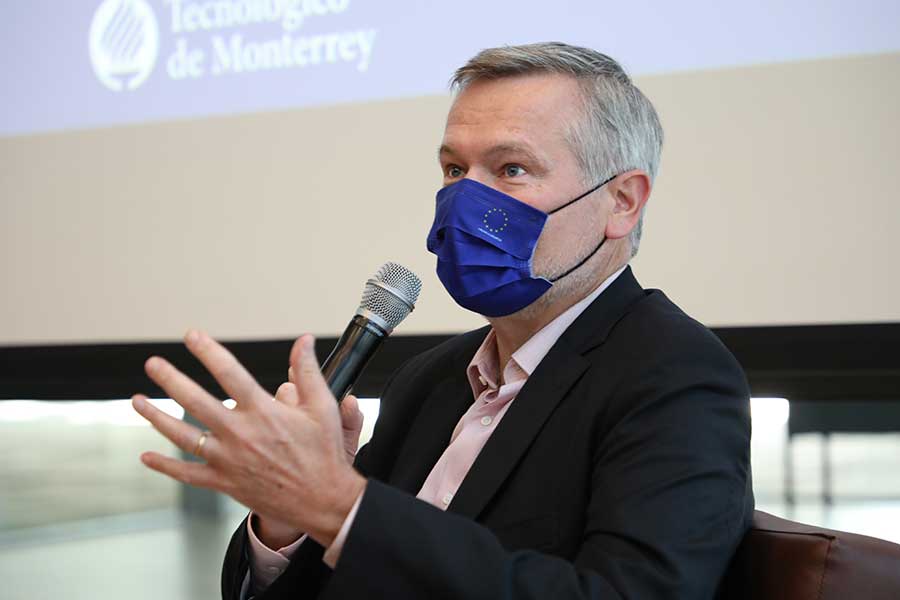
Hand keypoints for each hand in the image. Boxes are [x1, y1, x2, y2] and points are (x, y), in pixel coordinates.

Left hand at [131, 330, 366, 547]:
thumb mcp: (322, 407)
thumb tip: (303, 341)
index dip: (208, 351)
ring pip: (183, 435)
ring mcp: (229, 460)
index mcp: (264, 411)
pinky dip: (165, 466)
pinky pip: (188, 474)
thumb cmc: (323, 453)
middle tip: (153, 363)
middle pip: (195, 401)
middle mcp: (241, 434)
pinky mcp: (225, 483)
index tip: (192, 336)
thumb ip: (306, 372)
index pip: (229, 373)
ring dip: (156, 417)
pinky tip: (147, 456)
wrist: (322, 500)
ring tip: (137, 401)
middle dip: (170, 379)